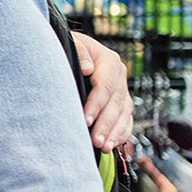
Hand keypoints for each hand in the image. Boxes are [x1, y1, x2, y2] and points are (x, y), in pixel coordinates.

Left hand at [71, 32, 129, 149]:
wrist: (72, 51)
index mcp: (109, 61)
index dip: (96, 104)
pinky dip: (121, 134)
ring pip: (123, 114)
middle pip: (115, 104)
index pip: (105, 86)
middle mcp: (119, 75)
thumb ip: (78, 52)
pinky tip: (113, 146)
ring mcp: (122, 90)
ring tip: (104, 148)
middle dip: (105, 124)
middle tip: (95, 142)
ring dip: (114, 133)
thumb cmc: (65, 46)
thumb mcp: (69, 43)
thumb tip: (88, 68)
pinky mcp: (122, 102)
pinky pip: (126, 120)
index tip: (85, 120)